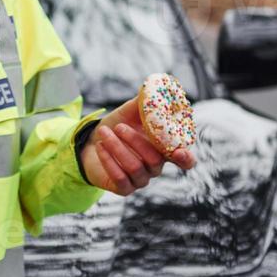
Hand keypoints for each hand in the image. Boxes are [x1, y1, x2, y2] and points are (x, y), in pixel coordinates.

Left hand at [78, 96, 195, 194]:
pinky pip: (120, 178)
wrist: (91, 143)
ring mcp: (141, 180)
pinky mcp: (124, 188)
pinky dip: (109, 160)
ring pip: (135, 168)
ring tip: (104, 132)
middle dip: (136, 142)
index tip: (180, 152)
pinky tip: (101, 146)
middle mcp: (155, 168)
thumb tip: (152, 88)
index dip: (185, 158)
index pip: (185, 160)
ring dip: (118, 148)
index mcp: (163, 150)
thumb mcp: (129, 113)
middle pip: (155, 160)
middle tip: (119, 127)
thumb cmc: (116, 127)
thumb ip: (143, 103)